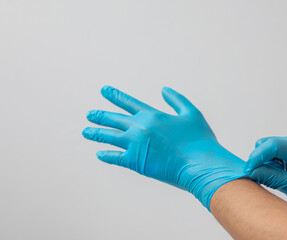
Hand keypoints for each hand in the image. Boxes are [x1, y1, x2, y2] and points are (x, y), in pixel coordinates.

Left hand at [82, 86, 245, 209]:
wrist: (200, 164)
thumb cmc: (200, 140)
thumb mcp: (191, 113)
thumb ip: (177, 99)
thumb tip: (164, 89)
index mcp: (153, 115)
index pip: (128, 102)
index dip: (115, 96)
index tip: (104, 90)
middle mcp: (140, 127)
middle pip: (114, 119)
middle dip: (100, 116)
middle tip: (89, 114)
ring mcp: (135, 144)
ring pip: (109, 137)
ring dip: (96, 133)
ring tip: (86, 131)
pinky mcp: (135, 162)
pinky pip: (115, 157)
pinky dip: (106, 155)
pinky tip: (99, 153)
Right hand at [244, 135, 286, 222]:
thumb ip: (273, 178)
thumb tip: (251, 172)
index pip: (272, 145)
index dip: (256, 157)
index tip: (247, 171)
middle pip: (265, 144)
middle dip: (258, 160)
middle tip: (259, 177)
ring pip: (266, 149)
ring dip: (263, 163)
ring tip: (273, 179)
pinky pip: (271, 155)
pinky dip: (268, 165)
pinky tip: (276, 176)